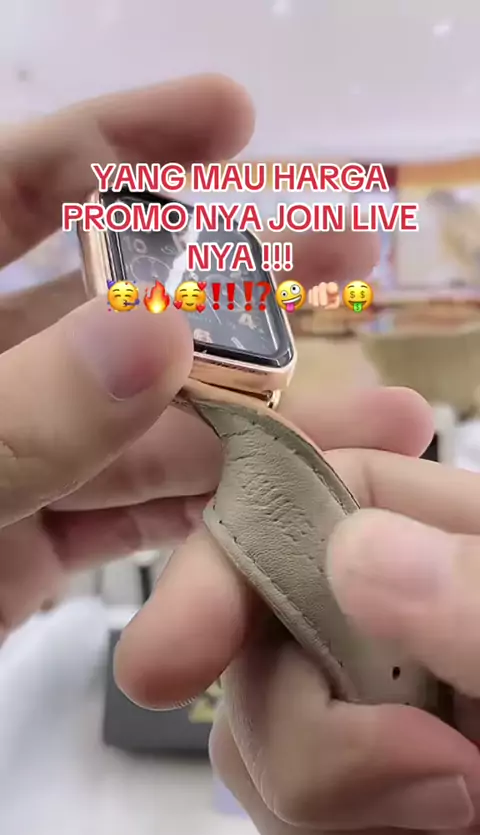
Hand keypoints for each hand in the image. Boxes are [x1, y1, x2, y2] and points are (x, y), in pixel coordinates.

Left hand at [0, 74, 377, 635]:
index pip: (16, 185)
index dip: (126, 143)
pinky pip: (128, 518)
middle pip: (112, 308)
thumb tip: (156, 331)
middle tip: (340, 260)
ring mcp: (10, 461)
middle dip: (234, 289)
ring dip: (255, 430)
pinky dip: (205, 516)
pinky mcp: (30, 548)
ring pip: (143, 430)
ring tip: (377, 422)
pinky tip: (292, 501)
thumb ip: (21, 412)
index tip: (232, 116)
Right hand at [116, 406, 479, 834]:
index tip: (169, 662)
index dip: (221, 569)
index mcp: (450, 556)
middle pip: (253, 668)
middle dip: (325, 757)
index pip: (296, 511)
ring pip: (261, 786)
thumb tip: (356, 551)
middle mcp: (392, 638)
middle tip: (460, 796)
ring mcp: (377, 742)